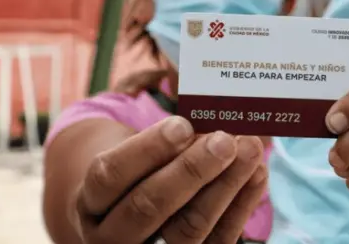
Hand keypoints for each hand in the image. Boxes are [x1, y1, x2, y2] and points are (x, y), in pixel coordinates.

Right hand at [74, 116, 266, 242]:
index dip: (147, 149)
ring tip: (250, 150)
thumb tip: (207, 118)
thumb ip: (162, 139)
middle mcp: (111, 235)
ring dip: (224, 186)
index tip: (183, 124)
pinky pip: (217, 241)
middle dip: (191, 170)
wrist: (130, 215)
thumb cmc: (136, 172)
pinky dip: (241, 206)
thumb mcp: (130, 154)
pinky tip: (257, 175)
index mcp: (90, 201)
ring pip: (186, 229)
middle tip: (225, 139)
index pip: (110, 176)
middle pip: (148, 206)